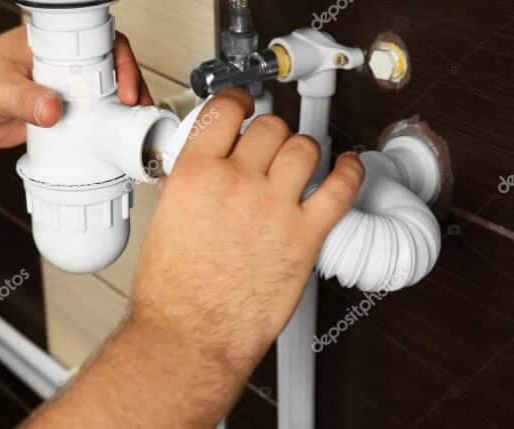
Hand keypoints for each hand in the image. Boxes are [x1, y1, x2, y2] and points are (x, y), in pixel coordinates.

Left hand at [0, 26, 152, 151]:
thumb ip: (25, 99)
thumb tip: (53, 109)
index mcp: (45, 45)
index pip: (95, 42)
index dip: (118, 61)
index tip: (122, 87)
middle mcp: (55, 67)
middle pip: (105, 71)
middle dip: (128, 88)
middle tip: (134, 109)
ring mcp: (55, 93)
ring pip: (98, 98)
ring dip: (115, 113)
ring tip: (127, 129)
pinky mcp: (51, 119)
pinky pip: (81, 123)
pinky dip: (95, 133)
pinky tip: (103, 144)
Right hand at [23, 89, 364, 427]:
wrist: (190, 338)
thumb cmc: (172, 294)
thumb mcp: (165, 221)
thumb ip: (191, 186)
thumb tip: (208, 171)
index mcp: (195, 175)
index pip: (225, 110)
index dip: (239, 101)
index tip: (244, 105)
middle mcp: (236, 183)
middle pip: (270, 127)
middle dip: (270, 134)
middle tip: (268, 147)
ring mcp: (273, 207)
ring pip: (305, 147)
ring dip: (303, 150)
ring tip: (300, 162)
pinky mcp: (305, 235)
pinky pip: (341, 188)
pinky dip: (350, 171)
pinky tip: (348, 168)